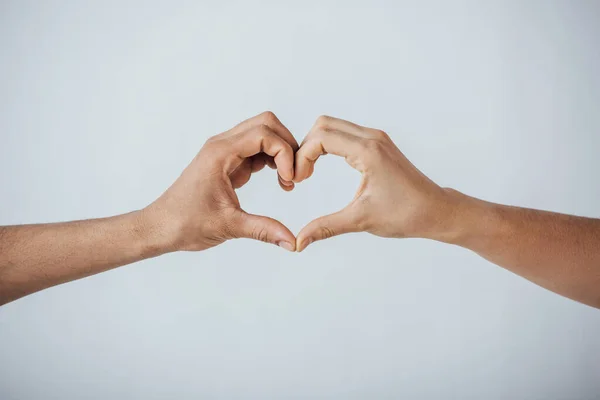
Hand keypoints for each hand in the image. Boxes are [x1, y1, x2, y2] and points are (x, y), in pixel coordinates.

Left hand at [143, 111, 297, 251]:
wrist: (161, 227)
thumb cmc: (185, 223)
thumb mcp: (229, 226)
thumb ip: (263, 230)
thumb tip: (293, 243)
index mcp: (220, 153)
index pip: (264, 134)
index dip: (284, 153)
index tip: (290, 180)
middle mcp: (222, 145)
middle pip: (265, 124)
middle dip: (286, 145)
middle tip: (294, 174)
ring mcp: (224, 152)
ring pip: (262, 134)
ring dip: (280, 152)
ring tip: (287, 181)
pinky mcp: (227, 162)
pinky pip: (255, 150)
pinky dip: (272, 160)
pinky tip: (277, 181)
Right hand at [293, 116, 457, 250]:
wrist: (436, 211)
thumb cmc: (406, 214)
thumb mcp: (361, 220)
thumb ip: (325, 227)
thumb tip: (298, 242)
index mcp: (368, 151)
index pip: (321, 138)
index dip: (302, 157)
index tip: (297, 180)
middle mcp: (372, 138)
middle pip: (323, 125)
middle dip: (305, 147)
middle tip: (300, 175)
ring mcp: (376, 138)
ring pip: (333, 126)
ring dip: (315, 145)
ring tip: (308, 172)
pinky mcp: (378, 144)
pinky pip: (344, 133)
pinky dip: (328, 145)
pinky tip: (323, 167)